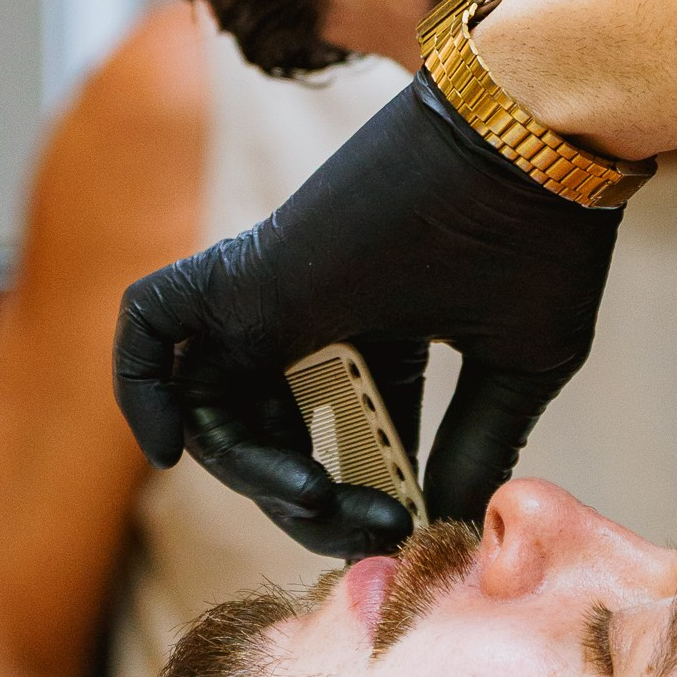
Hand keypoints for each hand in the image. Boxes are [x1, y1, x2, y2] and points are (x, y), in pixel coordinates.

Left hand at [112, 75, 625, 556]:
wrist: (532, 145)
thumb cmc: (538, 239)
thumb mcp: (514, 368)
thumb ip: (474, 446)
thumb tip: (444, 524)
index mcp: (379, 332)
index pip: (338, 435)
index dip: (358, 495)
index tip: (400, 530)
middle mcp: (315, 315)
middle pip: (269, 430)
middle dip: (303, 498)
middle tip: (358, 529)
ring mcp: (273, 294)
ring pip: (212, 401)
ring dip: (249, 471)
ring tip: (312, 501)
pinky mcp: (242, 272)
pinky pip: (153, 325)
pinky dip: (138, 382)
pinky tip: (167, 447)